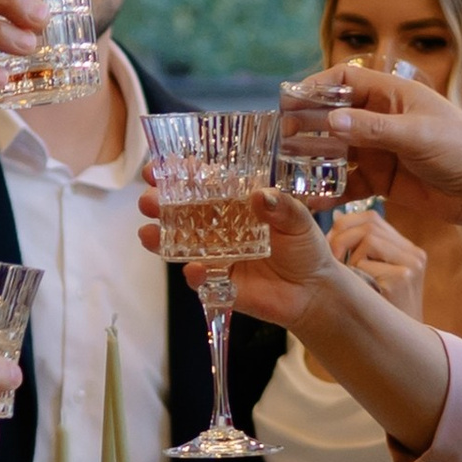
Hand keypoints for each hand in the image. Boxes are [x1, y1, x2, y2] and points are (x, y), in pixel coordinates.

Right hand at [137, 181, 338, 326]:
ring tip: (147, 234)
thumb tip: (259, 195)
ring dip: (161, 238)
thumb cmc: (305, 248)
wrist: (314, 292)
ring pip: (180, 244)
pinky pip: (200, 279)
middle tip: (148, 200)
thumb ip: (281, 207)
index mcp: (234, 204)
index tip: (158, 169)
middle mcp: (219, 227)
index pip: (202, 184)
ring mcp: (216, 255)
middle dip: (160, 204)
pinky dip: (195, 274)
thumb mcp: (299, 220)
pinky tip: (194, 269)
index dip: (178, 174)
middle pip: (181, 212)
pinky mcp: (219, 283)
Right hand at [281, 64, 461, 226]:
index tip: (289, 101)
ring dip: (315, 160)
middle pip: (334, 117)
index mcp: (393, 95)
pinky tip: (313, 200)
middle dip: (307, 127)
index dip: (316, 87)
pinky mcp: (383, 180)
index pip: (344, 80)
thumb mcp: (417, 135)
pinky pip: (349, 182)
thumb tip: (329, 121)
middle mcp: (382, 119)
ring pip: (337, 151)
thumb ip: (373, 130)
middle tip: (281, 140)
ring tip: (289, 172)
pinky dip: (331, 190)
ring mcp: (380, 150)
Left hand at [330, 206, 428, 321]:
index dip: (345, 225)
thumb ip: (359, 250)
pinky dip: (352, 274)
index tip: (328, 244)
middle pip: (368, 224)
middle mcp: (414, 253)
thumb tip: (334, 222)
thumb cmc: (378, 315)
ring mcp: (411, 265)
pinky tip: (356, 292)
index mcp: (408, 250)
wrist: (398, 352)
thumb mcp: (372, 277)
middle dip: (340, 237)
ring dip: (346, 256)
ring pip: (367, 237)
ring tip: (343, 278)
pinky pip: (364, 261)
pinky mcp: (402, 278)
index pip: (372, 218)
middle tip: (329, 260)